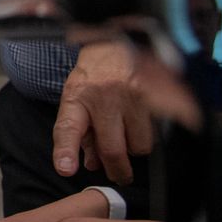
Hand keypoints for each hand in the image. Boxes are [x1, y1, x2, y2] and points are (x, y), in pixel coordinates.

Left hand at [53, 40, 151, 184]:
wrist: (114, 47)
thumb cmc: (91, 79)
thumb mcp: (75, 101)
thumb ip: (80, 135)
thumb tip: (92, 165)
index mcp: (77, 98)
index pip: (68, 128)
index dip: (67, 152)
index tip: (66, 169)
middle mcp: (103, 97)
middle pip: (112, 148)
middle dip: (117, 169)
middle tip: (118, 174)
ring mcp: (130, 96)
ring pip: (138, 144)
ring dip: (133, 149)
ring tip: (126, 136)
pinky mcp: (153, 96)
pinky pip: (154, 133)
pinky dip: (146, 136)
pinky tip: (137, 124)